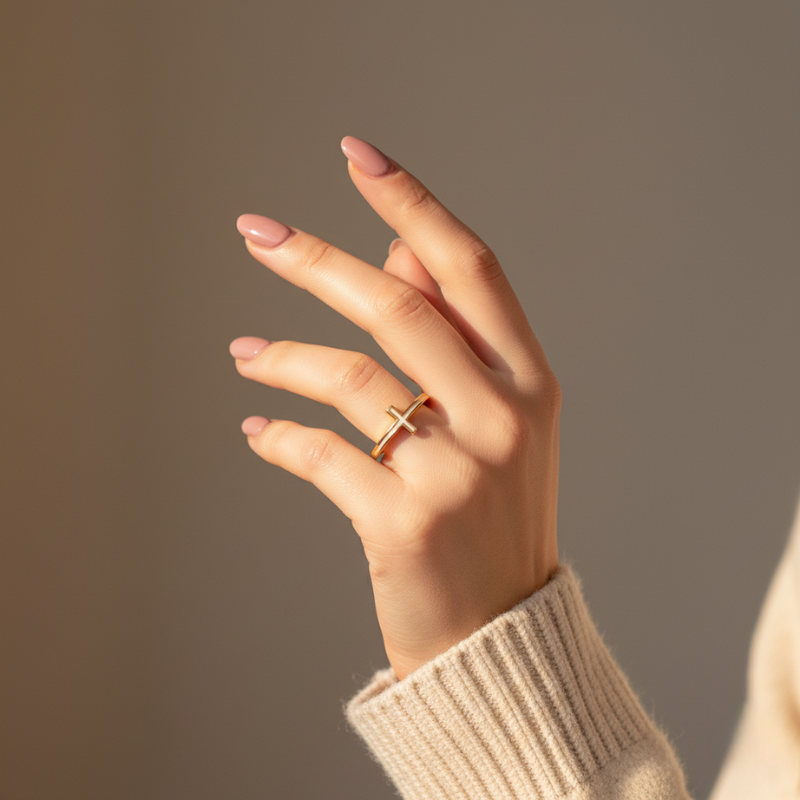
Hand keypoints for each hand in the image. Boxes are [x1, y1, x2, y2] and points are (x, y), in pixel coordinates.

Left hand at [231, 137, 559, 679]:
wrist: (501, 632)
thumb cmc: (493, 514)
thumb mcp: (497, 420)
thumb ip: (453, 335)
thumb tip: (392, 250)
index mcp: (530, 381)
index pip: (468, 267)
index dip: (411, 202)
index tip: (355, 154)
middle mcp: (501, 417)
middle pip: (397, 305)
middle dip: (316, 258)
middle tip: (255, 231)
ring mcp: (456, 472)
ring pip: (348, 378)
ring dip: (282, 356)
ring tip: (243, 353)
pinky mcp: (404, 523)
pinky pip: (319, 455)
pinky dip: (279, 438)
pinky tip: (258, 430)